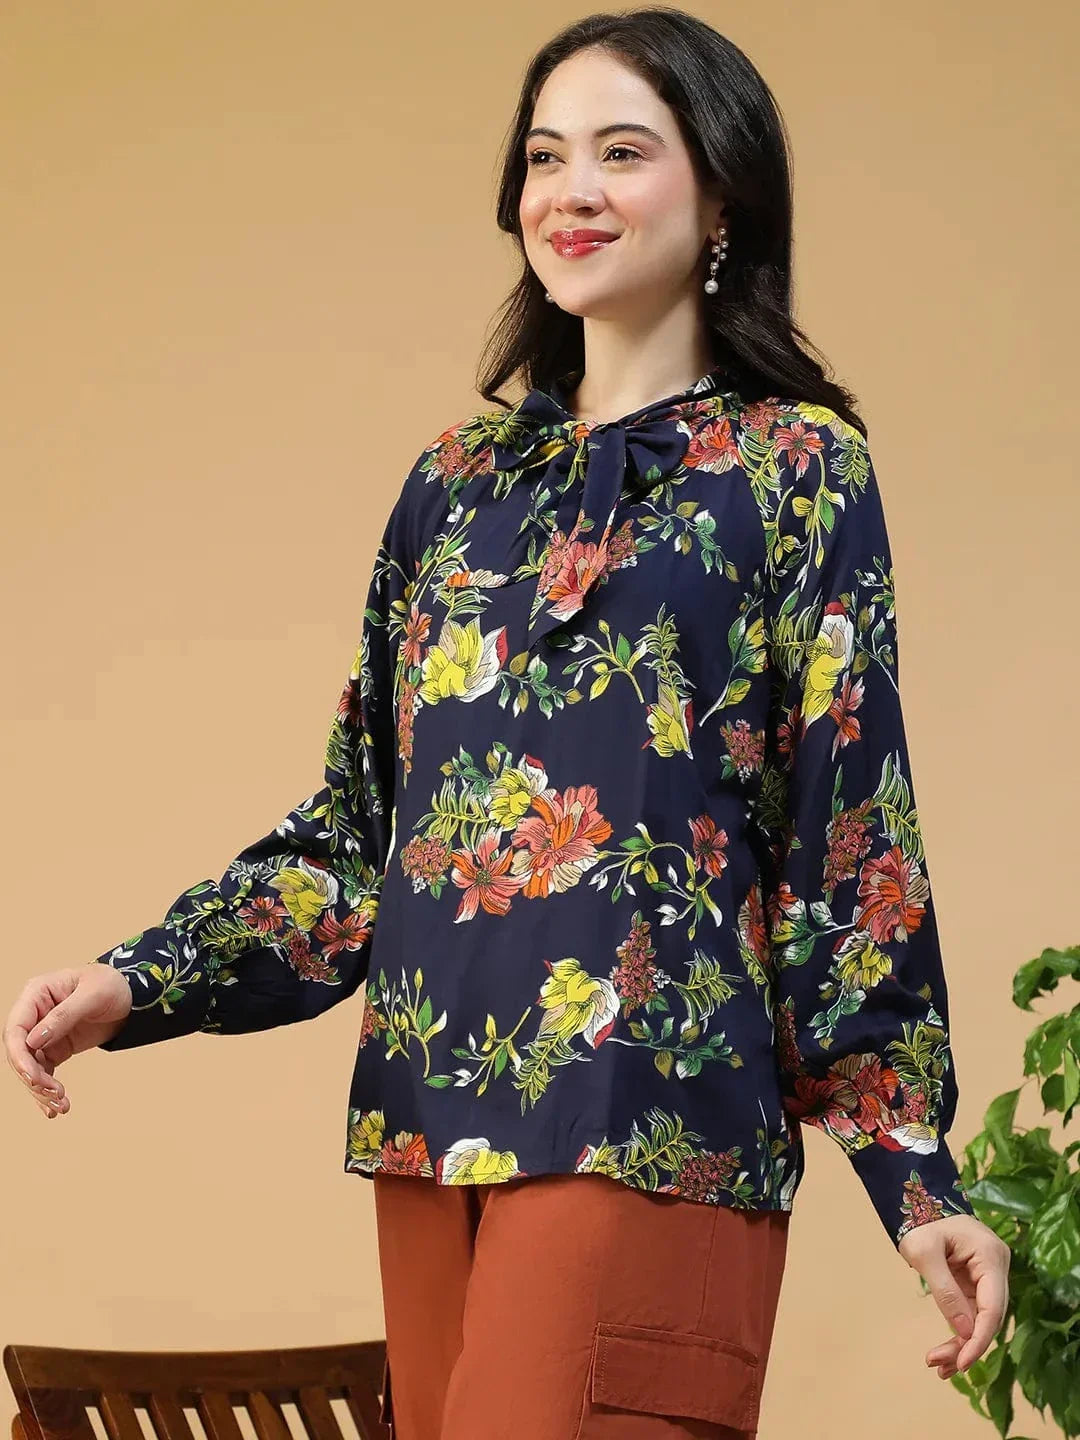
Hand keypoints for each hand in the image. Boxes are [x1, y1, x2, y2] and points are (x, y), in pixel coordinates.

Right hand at [3, 965, 132, 1117]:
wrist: (131, 995)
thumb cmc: (110, 984)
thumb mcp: (93, 994)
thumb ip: (64, 1015)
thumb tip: (34, 1040)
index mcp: (36, 994)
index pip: (16, 1029)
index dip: (20, 1056)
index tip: (34, 1078)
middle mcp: (34, 1014)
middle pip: (20, 1053)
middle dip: (33, 1078)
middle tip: (55, 1094)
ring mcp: (43, 1033)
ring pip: (30, 1067)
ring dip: (41, 1090)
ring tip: (61, 1105)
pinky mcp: (54, 1048)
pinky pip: (44, 1072)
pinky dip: (48, 1091)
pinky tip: (57, 1107)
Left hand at [898, 1214, 1010, 1378]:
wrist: (918, 1203)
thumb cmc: (920, 1222)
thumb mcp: (925, 1254)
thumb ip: (945, 1291)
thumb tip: (965, 1332)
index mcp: (990, 1255)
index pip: (992, 1306)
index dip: (980, 1338)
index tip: (963, 1363)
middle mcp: (996, 1268)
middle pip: (988, 1317)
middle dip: (966, 1345)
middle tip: (938, 1366)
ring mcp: (987, 1277)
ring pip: (981, 1320)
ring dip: (962, 1345)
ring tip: (938, 1366)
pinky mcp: (976, 1284)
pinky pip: (972, 1314)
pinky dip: (960, 1334)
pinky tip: (946, 1355)